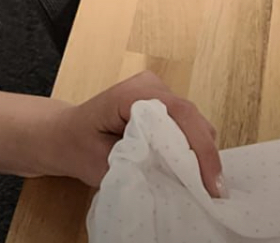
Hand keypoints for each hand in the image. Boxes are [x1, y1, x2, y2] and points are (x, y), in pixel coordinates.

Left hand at [44, 71, 223, 196]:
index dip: (199, 147)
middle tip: (213, 193)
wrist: (65, 134)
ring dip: (200, 154)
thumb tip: (172, 180)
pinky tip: (191, 173)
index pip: (178, 112)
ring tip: (204, 187)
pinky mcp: (162, 104)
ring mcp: (158, 92)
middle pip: (191, 117)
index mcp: (132, 94)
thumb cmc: (78, 146)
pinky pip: (186, 125)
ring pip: (193, 122)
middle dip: (205, 155)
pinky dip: (192, 150)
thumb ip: (137, 166)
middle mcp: (150, 85)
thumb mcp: (102, 164)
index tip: (211, 183)